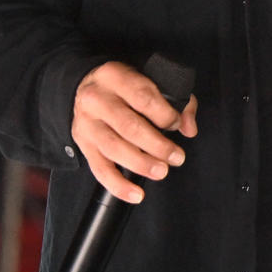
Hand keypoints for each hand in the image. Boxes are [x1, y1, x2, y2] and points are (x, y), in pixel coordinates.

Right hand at [69, 61, 197, 204]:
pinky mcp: (82, 143)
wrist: (84, 86)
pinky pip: (99, 168)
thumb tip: (189, 128)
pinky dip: (118, 185)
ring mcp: (87, 123)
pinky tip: (136, 194)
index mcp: (115, 77)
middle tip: (177, 157)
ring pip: (114, 148)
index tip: (177, 124)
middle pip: (129, 126)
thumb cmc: (126, 86)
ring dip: (141, 164)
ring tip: (162, 171)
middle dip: (157, 145)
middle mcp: (97, 100)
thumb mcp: (150, 80)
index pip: (143, 98)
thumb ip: (178, 101)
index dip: (164, 115)